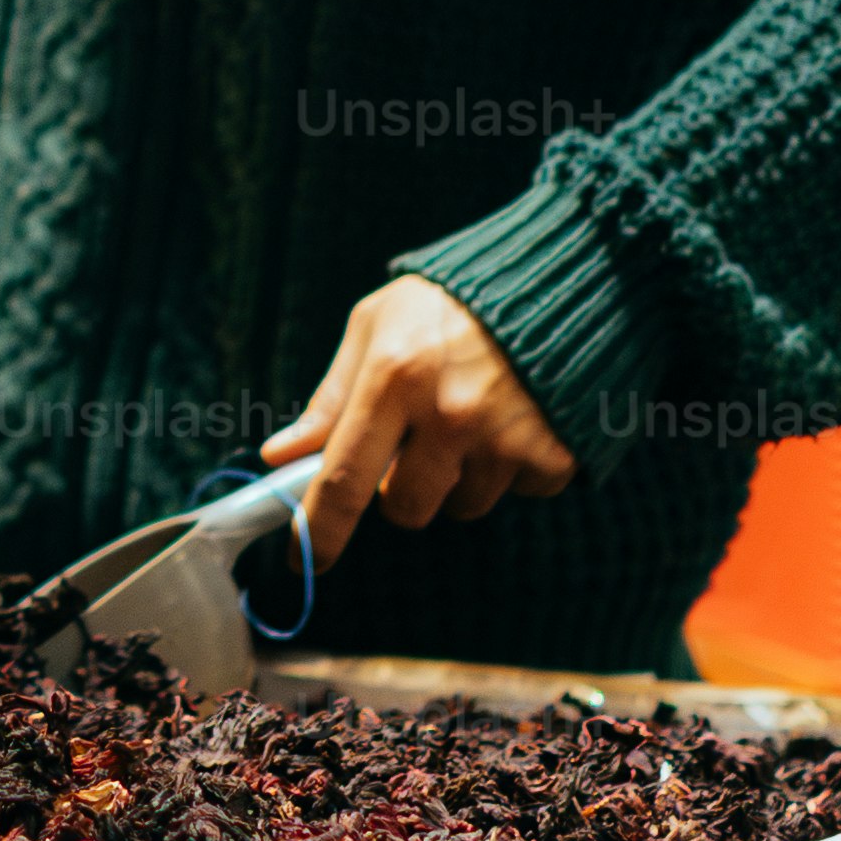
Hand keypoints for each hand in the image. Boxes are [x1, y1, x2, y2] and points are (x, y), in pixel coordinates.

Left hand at [260, 277, 576, 565]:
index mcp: (395, 377)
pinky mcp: (555, 454)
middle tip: (413, 442)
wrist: (559, 277)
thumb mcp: (376, 327)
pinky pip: (518, 494)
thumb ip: (331, 398)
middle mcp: (451, 414)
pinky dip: (511, 469)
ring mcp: (507, 438)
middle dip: (398, 489)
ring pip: (462, 506)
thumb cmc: (449, 301)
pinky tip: (513, 420)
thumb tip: (281, 456)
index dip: (319, 531)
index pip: (344, 479)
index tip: (304, 562)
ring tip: (470, 418)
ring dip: (457, 478)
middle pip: (405, 508)